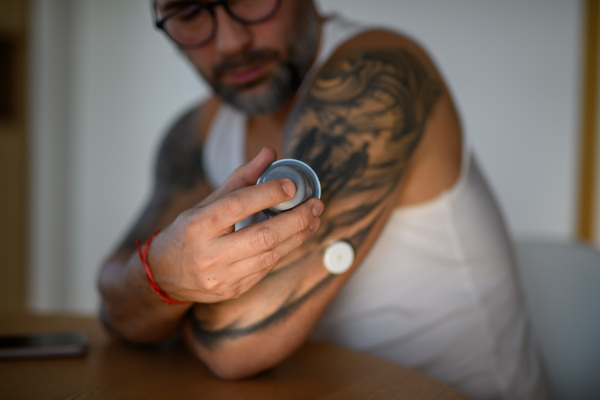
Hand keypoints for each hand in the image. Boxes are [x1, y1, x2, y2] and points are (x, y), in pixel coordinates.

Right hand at [147, 147, 323, 303]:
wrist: (163, 276)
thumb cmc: (187, 233)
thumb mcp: (206, 203)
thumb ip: (240, 179)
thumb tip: (270, 153)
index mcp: (197, 226)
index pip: (238, 205)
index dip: (268, 193)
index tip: (292, 185)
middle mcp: (208, 254)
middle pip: (263, 236)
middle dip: (296, 219)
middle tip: (315, 204)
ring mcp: (221, 277)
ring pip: (271, 255)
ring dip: (298, 236)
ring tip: (313, 219)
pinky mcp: (232, 291)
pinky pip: (266, 268)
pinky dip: (284, 249)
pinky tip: (295, 236)